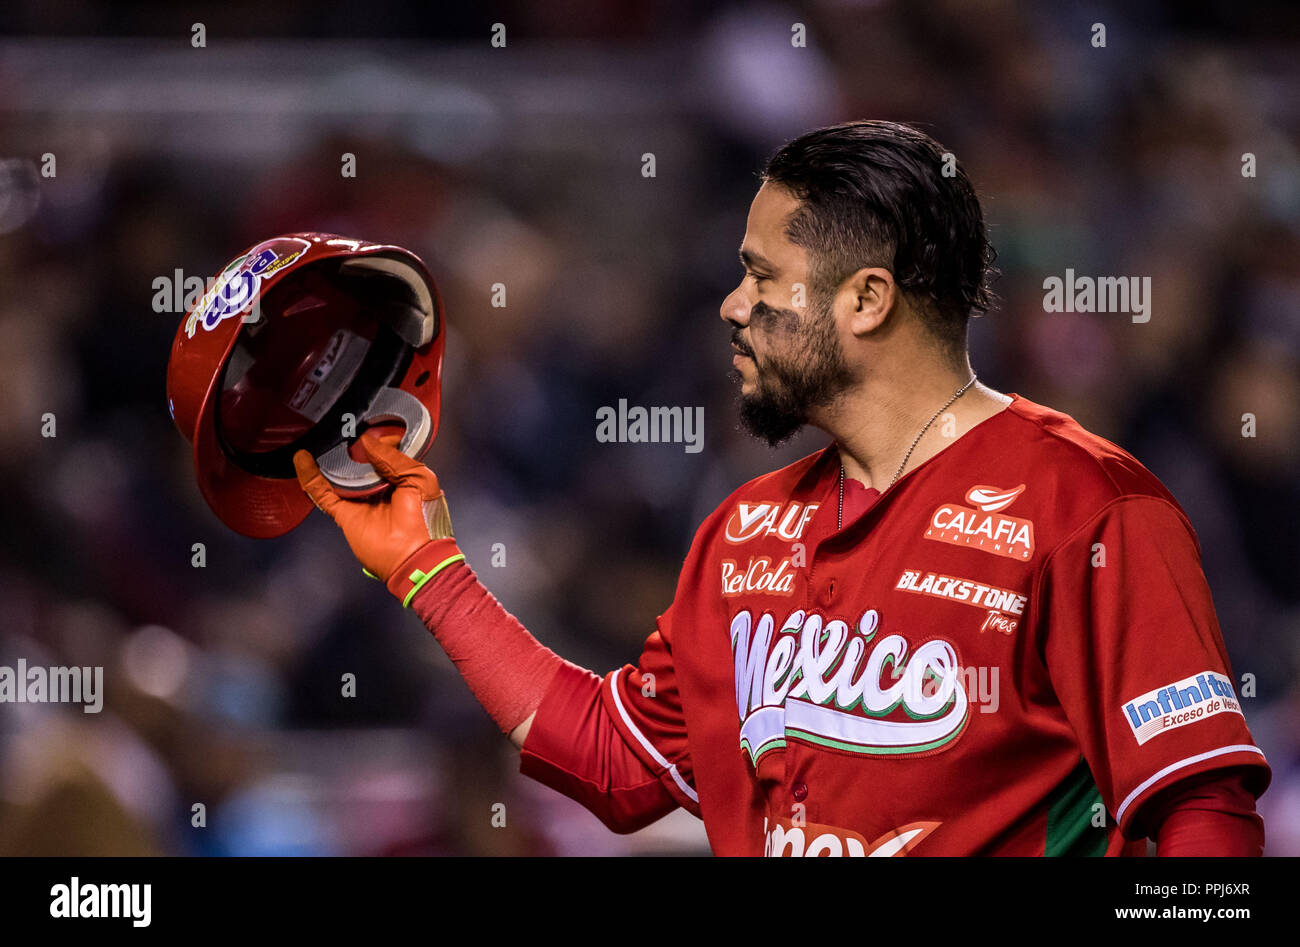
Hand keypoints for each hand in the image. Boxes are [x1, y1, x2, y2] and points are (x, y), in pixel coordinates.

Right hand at [293, 432, 452, 581]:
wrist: (415, 557)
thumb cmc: (426, 520)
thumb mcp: (419, 478)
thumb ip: (393, 458)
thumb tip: (368, 440)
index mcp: (402, 477)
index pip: (385, 451)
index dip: (376, 436)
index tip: (366, 421)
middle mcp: (380, 487)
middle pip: (359, 460)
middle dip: (350, 443)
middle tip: (341, 424)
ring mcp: (361, 500)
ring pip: (339, 474)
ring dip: (329, 457)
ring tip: (321, 434)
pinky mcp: (345, 514)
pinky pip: (323, 493)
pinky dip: (310, 477)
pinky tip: (302, 460)